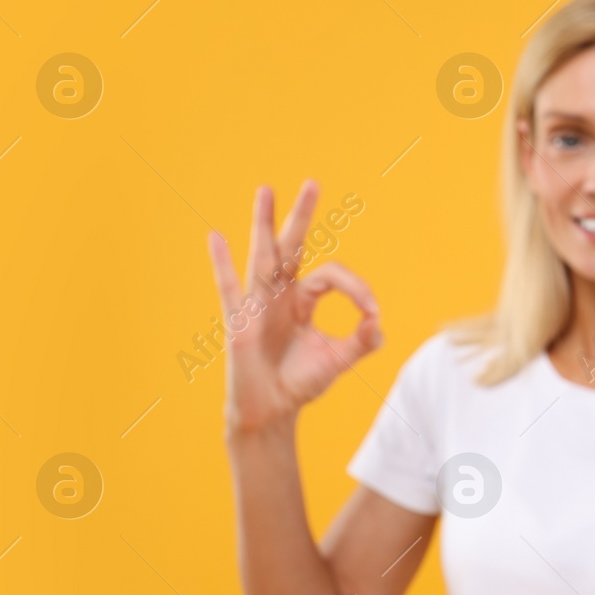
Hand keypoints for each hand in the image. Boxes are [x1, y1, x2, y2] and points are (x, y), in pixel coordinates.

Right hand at [207, 180, 382, 433]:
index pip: (332, 275)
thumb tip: (379, 323)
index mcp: (303, 300)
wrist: (272, 412)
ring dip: (264, 224)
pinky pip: (229, 288)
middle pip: (293, 247)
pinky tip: (215, 237)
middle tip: (313, 183)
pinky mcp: (239, 322)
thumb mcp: (338, 360)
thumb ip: (361, 342)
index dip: (356, 288)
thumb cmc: (300, 383)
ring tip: (266, 190)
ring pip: (263, 257)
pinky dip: (221, 263)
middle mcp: (280, 295)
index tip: (372, 312)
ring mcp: (258, 305)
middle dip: (302, 216)